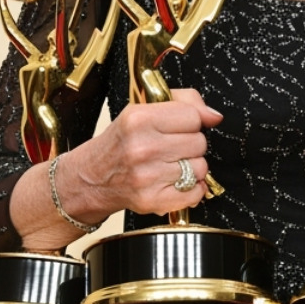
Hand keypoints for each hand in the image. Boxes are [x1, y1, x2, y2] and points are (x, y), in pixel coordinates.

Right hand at [69, 87, 222, 216]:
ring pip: (200, 168)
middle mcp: (142, 148)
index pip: (193, 116)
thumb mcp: (141, 110)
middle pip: (199, 143)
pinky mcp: (153, 201)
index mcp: (138, 119)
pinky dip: (191, 190)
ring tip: (168, 164)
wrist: (91, 179)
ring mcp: (147, 177)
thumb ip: (183, 102)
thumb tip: (214, 116)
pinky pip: (195, 193)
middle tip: (170, 147)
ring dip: (190, 167)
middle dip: (190, 144)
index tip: (178, 126)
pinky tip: (173, 182)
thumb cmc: (120, 143)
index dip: (190, 121)